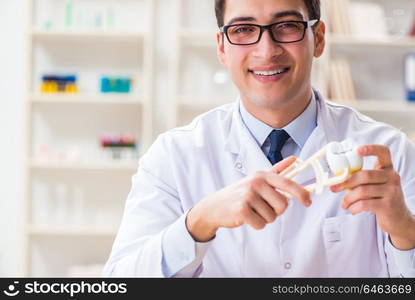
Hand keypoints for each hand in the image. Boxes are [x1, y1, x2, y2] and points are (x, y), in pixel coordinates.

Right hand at [186, 156, 310, 241]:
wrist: (214, 206)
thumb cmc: (238, 194)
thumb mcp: (256, 179)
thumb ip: (276, 170)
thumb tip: (294, 159)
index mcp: (262, 175)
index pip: (288, 183)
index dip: (302, 193)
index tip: (308, 201)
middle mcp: (255, 183)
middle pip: (283, 205)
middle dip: (276, 211)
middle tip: (262, 207)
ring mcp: (248, 196)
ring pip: (272, 217)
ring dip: (264, 218)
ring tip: (252, 211)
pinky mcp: (242, 210)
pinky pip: (261, 224)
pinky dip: (256, 225)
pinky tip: (246, 217)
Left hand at [330, 144, 414, 249]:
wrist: (398, 219)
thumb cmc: (380, 199)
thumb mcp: (374, 185)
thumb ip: (361, 179)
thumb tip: (336, 179)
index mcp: (387, 168)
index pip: (384, 152)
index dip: (371, 148)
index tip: (357, 150)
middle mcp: (392, 177)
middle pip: (364, 175)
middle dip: (345, 182)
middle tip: (334, 189)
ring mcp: (392, 191)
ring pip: (362, 191)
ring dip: (348, 198)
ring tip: (344, 204)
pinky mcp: (389, 205)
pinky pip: (364, 204)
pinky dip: (353, 207)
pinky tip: (351, 210)